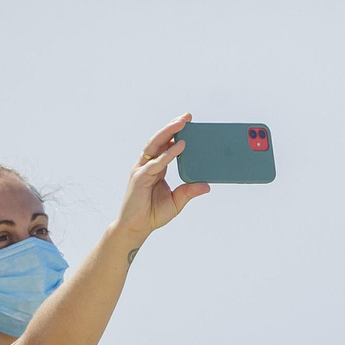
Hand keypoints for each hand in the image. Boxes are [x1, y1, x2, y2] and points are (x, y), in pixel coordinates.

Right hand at [112, 114, 210, 238]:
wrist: (137, 227)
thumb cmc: (153, 214)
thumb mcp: (177, 201)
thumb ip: (189, 192)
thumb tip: (207, 185)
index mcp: (157, 168)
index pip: (166, 145)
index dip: (176, 134)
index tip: (189, 124)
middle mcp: (148, 165)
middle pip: (160, 140)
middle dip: (173, 126)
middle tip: (187, 116)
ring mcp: (143, 169)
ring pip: (156, 145)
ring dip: (169, 132)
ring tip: (182, 123)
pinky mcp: (140, 177)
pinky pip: (157, 162)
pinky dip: (168, 153)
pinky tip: (180, 146)